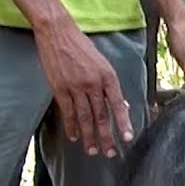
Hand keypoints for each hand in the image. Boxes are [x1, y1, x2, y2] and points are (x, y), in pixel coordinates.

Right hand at [33, 18, 134, 157]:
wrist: (58, 32)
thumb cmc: (83, 47)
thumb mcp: (104, 64)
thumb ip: (111, 86)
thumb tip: (122, 106)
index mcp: (108, 77)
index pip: (118, 105)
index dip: (123, 123)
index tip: (127, 138)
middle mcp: (94, 84)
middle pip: (101, 116)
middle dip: (106, 137)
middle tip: (109, 153)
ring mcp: (75, 87)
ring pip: (85, 118)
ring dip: (89, 136)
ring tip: (93, 150)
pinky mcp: (59, 88)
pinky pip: (67, 112)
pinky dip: (71, 126)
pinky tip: (75, 137)